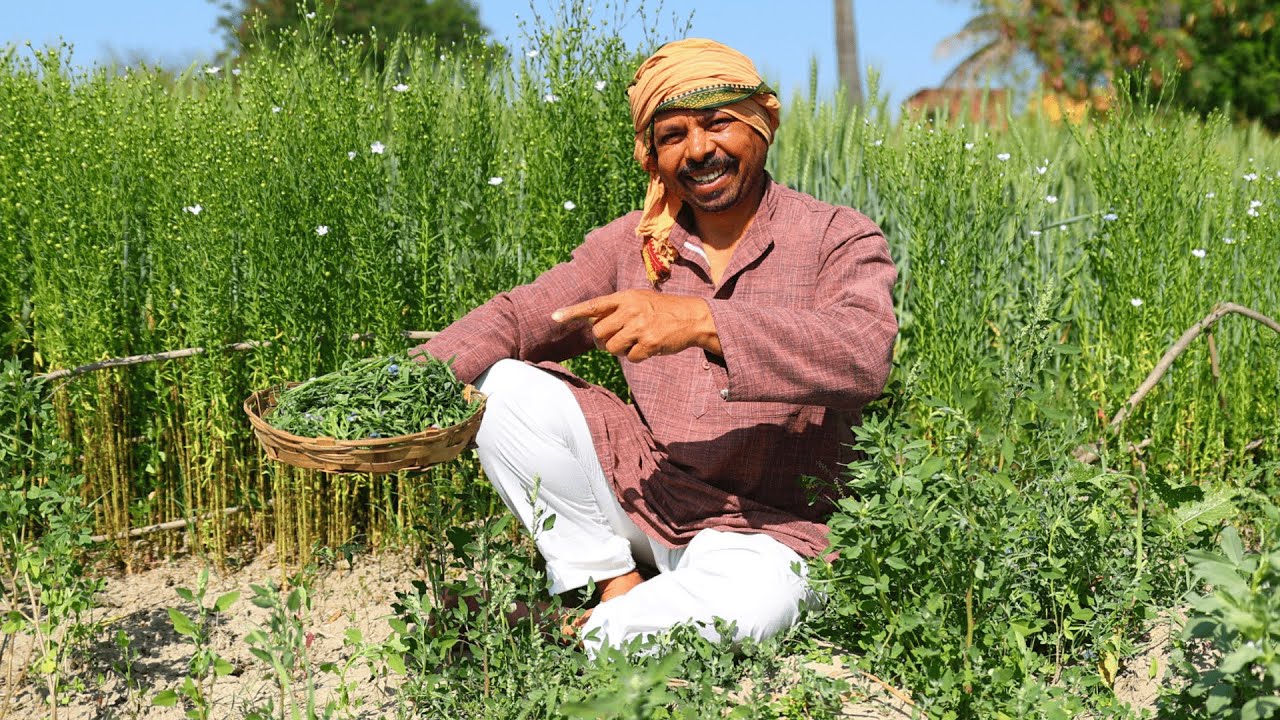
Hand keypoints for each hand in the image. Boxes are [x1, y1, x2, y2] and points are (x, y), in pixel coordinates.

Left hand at [551, 290, 719, 361]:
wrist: (693, 317)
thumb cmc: (663, 310)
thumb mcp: (639, 300)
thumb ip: (617, 309)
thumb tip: (593, 325)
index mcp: (625, 298)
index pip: (593, 306)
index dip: (572, 312)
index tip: (554, 317)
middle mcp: (630, 310)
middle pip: (599, 333)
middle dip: (603, 341)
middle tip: (617, 339)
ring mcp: (640, 327)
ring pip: (612, 348)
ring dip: (620, 350)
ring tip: (636, 341)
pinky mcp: (649, 343)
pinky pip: (629, 357)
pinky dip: (636, 356)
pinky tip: (648, 347)